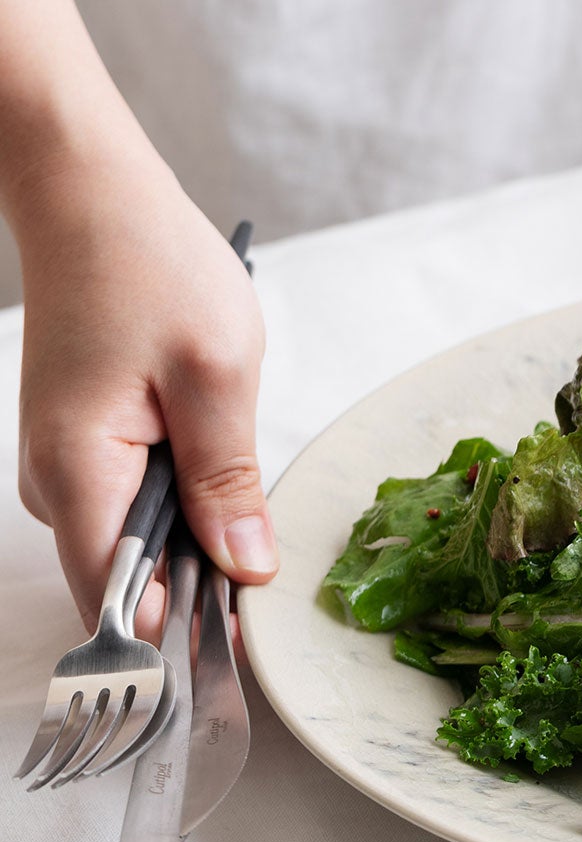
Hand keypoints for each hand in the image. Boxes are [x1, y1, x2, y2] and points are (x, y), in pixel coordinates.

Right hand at [13, 145, 275, 636]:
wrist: (93, 200)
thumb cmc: (150, 266)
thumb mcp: (216, 374)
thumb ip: (228, 481)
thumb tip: (247, 568)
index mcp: (80, 476)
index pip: (122, 606)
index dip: (187, 633)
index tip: (248, 641)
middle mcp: (58, 487)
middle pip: (131, 584)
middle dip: (200, 584)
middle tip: (263, 556)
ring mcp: (67, 470)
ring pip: (137, 545)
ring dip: (194, 536)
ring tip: (237, 489)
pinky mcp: (84, 449)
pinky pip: (133, 505)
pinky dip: (179, 500)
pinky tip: (210, 462)